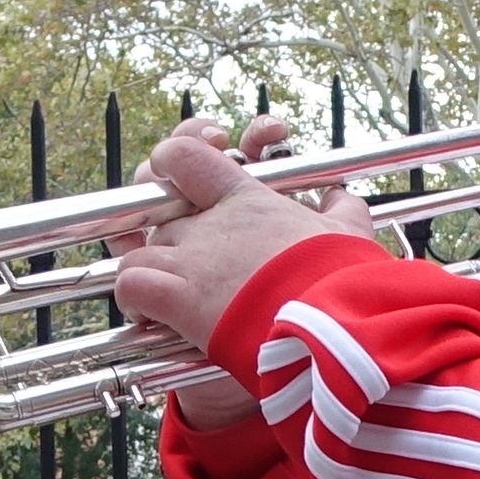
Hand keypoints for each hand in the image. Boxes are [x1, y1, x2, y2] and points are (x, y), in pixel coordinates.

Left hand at [122, 118, 380, 406]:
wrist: (330, 323)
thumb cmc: (341, 278)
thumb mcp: (349, 234)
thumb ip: (342, 212)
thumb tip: (344, 199)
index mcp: (245, 199)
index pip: (184, 155)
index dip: (173, 160)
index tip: (182, 171)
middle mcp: (209, 223)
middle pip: (156, 210)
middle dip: (163, 231)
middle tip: (181, 248)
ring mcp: (189, 259)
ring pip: (138, 250)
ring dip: (147, 269)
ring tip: (164, 287)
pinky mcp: (178, 298)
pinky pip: (130, 286)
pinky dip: (133, 301)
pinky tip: (149, 316)